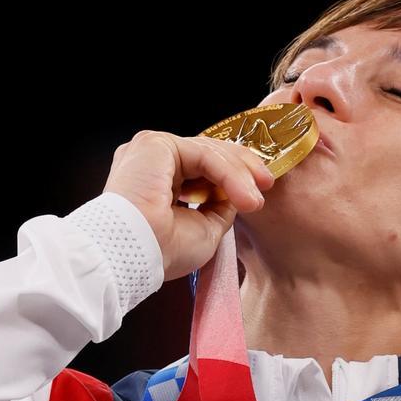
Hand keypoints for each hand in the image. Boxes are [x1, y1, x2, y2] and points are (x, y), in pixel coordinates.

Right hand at [102, 131, 274, 281]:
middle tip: (267, 184)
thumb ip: (220, 207)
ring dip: (239, 175)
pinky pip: (203, 153)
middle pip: (208, 154)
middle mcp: (152, 163)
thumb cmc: (161, 252)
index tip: (259, 194)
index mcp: (157, 181)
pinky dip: (228, 173)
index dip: (234, 178)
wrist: (133, 255)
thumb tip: (237, 194)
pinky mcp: (155, 145)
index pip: (202, 169)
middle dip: (242, 169)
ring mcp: (152, 150)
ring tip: (256, 198)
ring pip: (208, 152)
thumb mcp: (205, 229)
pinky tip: (245, 193)